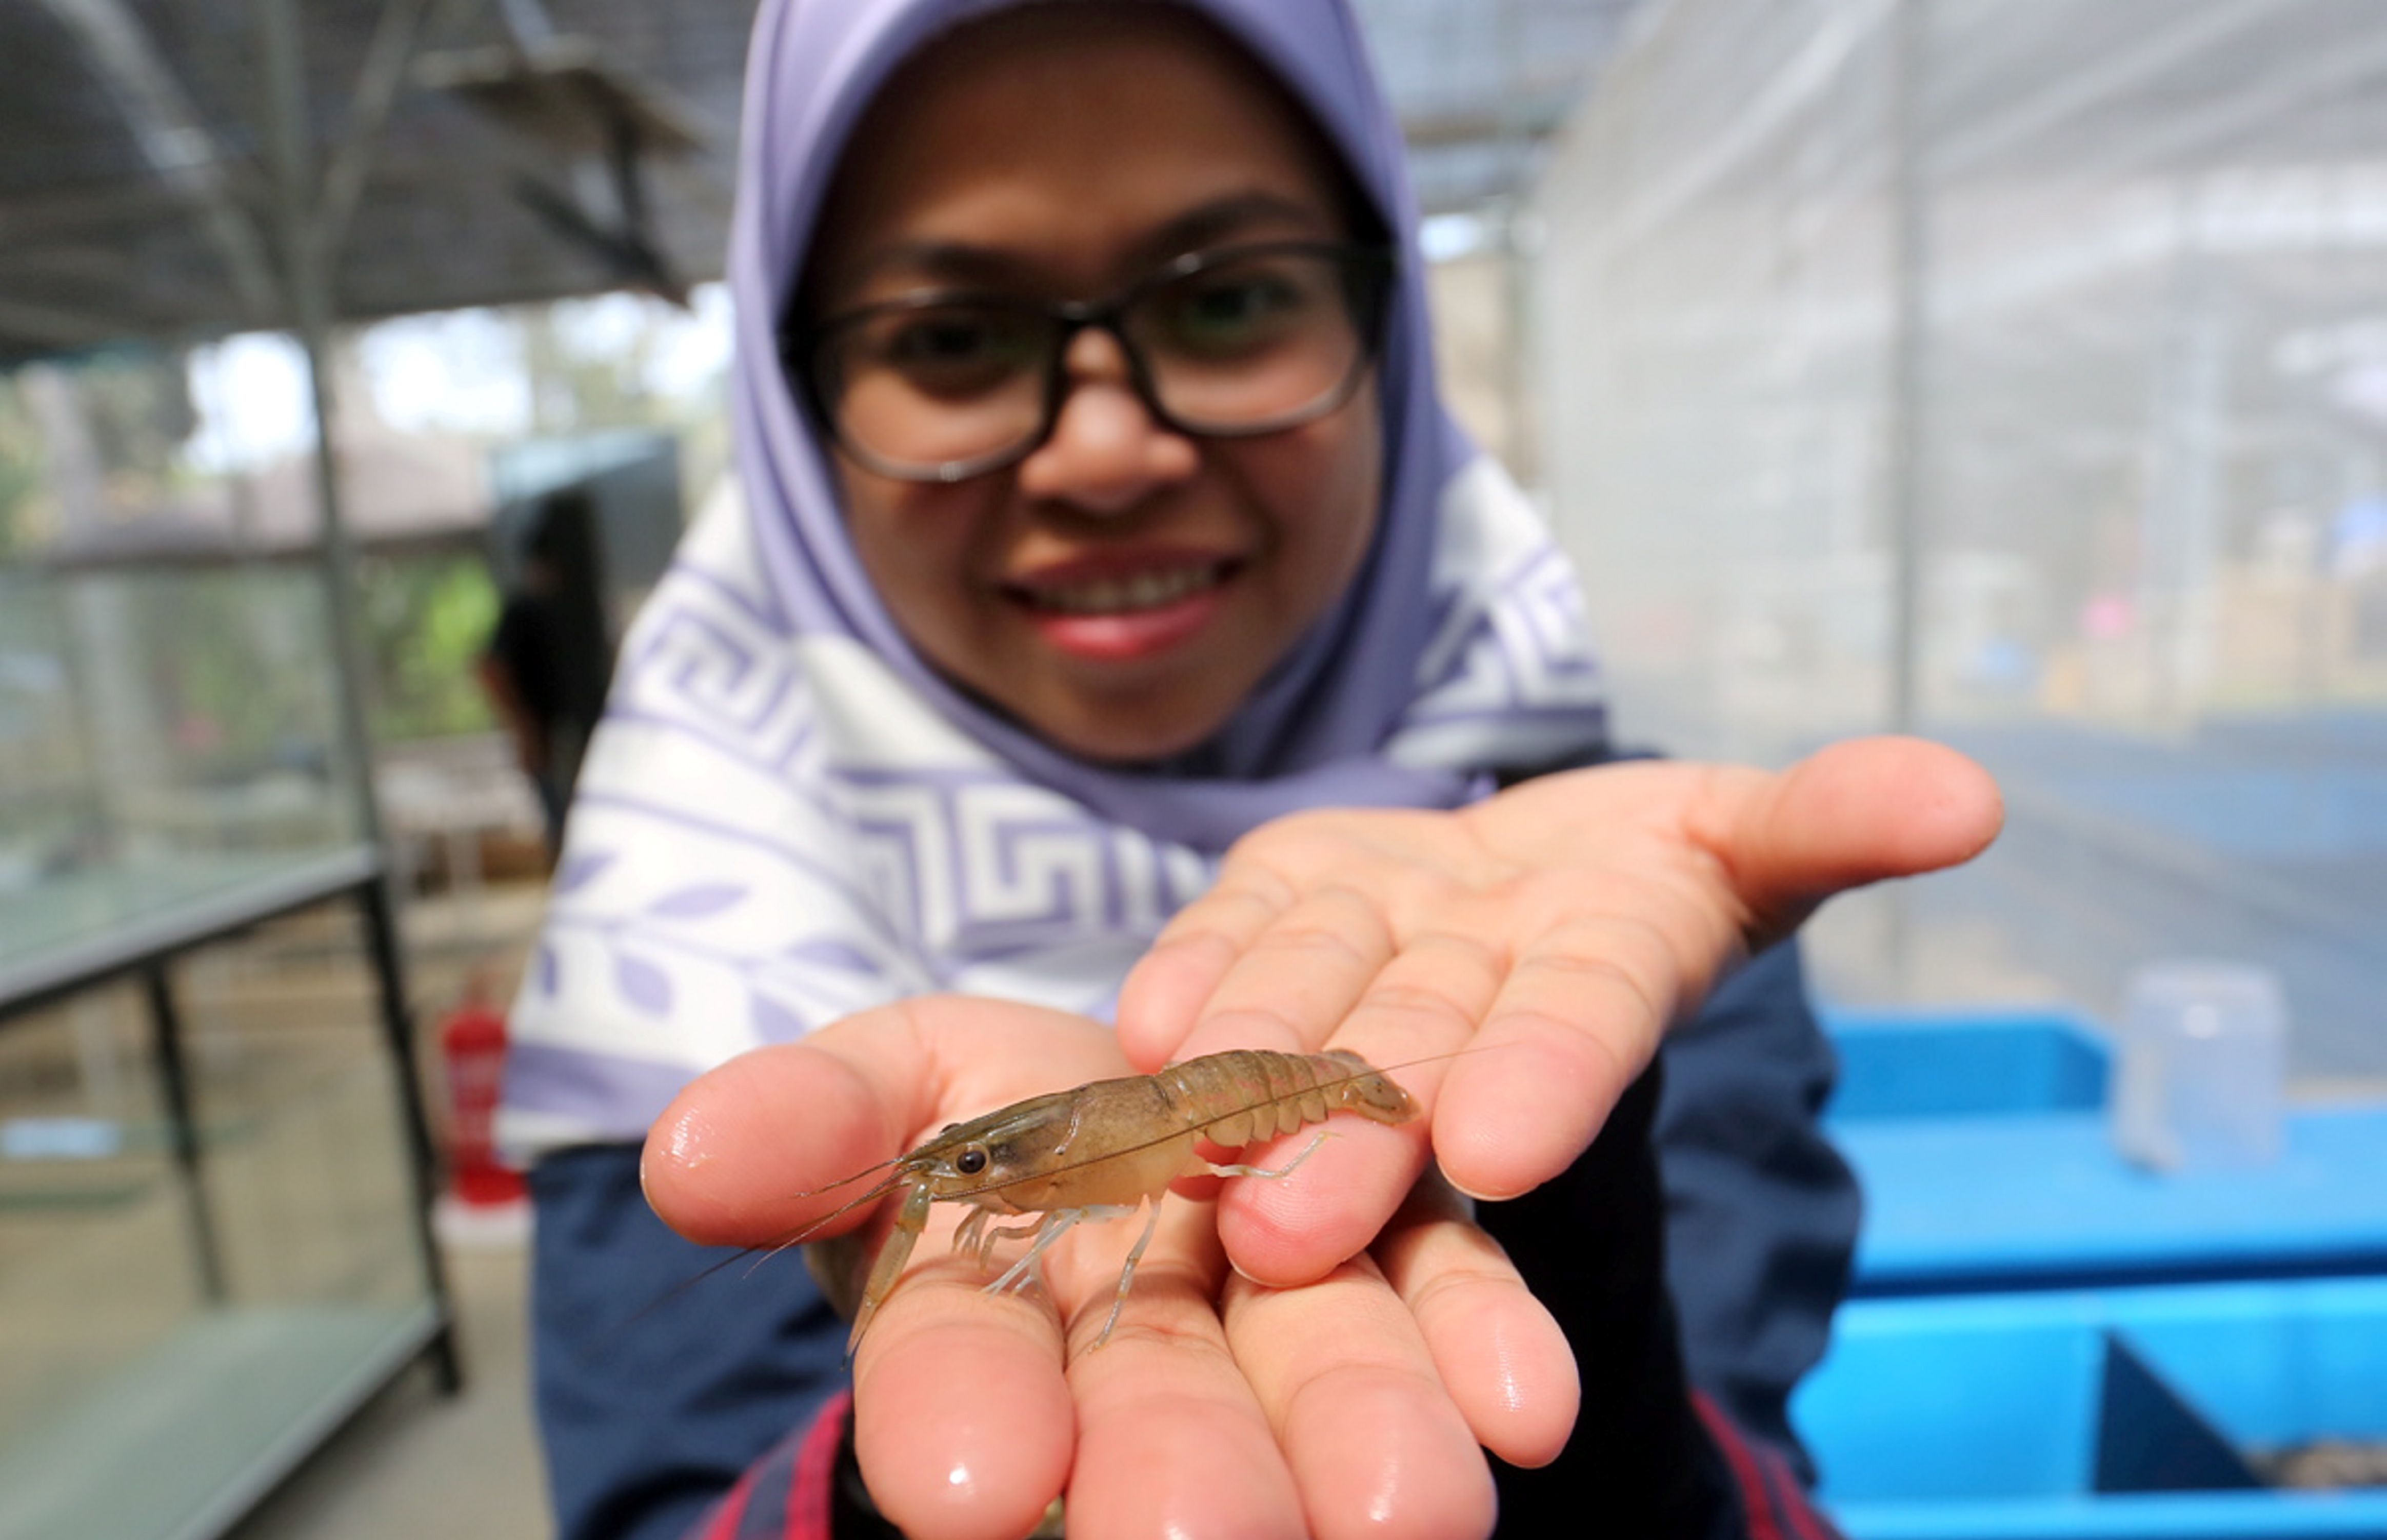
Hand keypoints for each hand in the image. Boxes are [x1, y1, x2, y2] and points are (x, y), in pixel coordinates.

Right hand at [643, 999, 1576, 1539]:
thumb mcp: (888, 1085)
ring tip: (1418, 1514)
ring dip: (1367, 1441)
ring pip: (1325, 1380)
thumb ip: (813, 1123)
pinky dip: (1484, 1347)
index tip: (982, 1486)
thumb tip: (687, 1155)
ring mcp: (1288, 1312)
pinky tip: (1529, 1405)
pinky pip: (1448, 1299)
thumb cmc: (987, 1116)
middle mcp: (1143, 1345)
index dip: (960, 1423)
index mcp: (989, 1310)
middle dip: (1183, 1477)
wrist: (1154, 1086)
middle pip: (1161, 1413)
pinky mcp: (1410, 1256)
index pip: (959, 1378)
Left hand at [1116, 735, 2001, 1286]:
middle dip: (1352, 1131)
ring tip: (1174, 1088)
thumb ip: (1832, 818)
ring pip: (1311, 993)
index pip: (1573, 1029)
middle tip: (1284, 1220)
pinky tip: (1135, 1017)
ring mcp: (1368, 945)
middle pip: (1412, 1052)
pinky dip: (1189, 967)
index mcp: (1597, 973)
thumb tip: (1973, 797)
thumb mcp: (1750, 829)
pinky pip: (1231, 930)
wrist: (1522, 871)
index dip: (1544, 1072)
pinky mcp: (1280, 898)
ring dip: (1250, 1049)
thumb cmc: (1645, 867)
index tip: (1497, 1144)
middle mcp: (1472, 988)